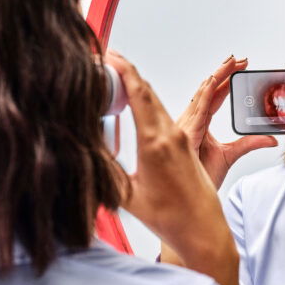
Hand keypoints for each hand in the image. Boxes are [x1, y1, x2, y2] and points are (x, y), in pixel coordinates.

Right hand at [107, 52, 237, 284]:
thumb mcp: (127, 195)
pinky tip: (136, 101)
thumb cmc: (169, 218)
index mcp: (156, 143)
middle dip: (128, 71)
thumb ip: (104, 167)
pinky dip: (148, 102)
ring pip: (157, 102)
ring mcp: (181, 138)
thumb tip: (81, 145)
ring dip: (138, 85)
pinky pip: (164, 114)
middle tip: (106, 57)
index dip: (124, 70)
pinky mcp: (186, 144)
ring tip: (117, 73)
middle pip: (148, 92)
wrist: (202, 229)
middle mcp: (171, 135)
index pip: (139, 95)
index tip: (108, 54)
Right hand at [177, 55, 276, 187]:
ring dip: (217, 76)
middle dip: (223, 73)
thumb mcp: (231, 155)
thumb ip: (249, 143)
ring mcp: (187, 127)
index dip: (225, 80)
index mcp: (199, 125)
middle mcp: (190, 122)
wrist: (192, 200)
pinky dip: (205, 94)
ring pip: (202, 94)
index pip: (213, 96)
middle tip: (239, 58)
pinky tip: (214, 81)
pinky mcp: (187, 135)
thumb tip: (271, 138)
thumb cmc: (204, 178)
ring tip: (230, 62)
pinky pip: (197, 110)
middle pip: (207, 91)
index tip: (239, 66)